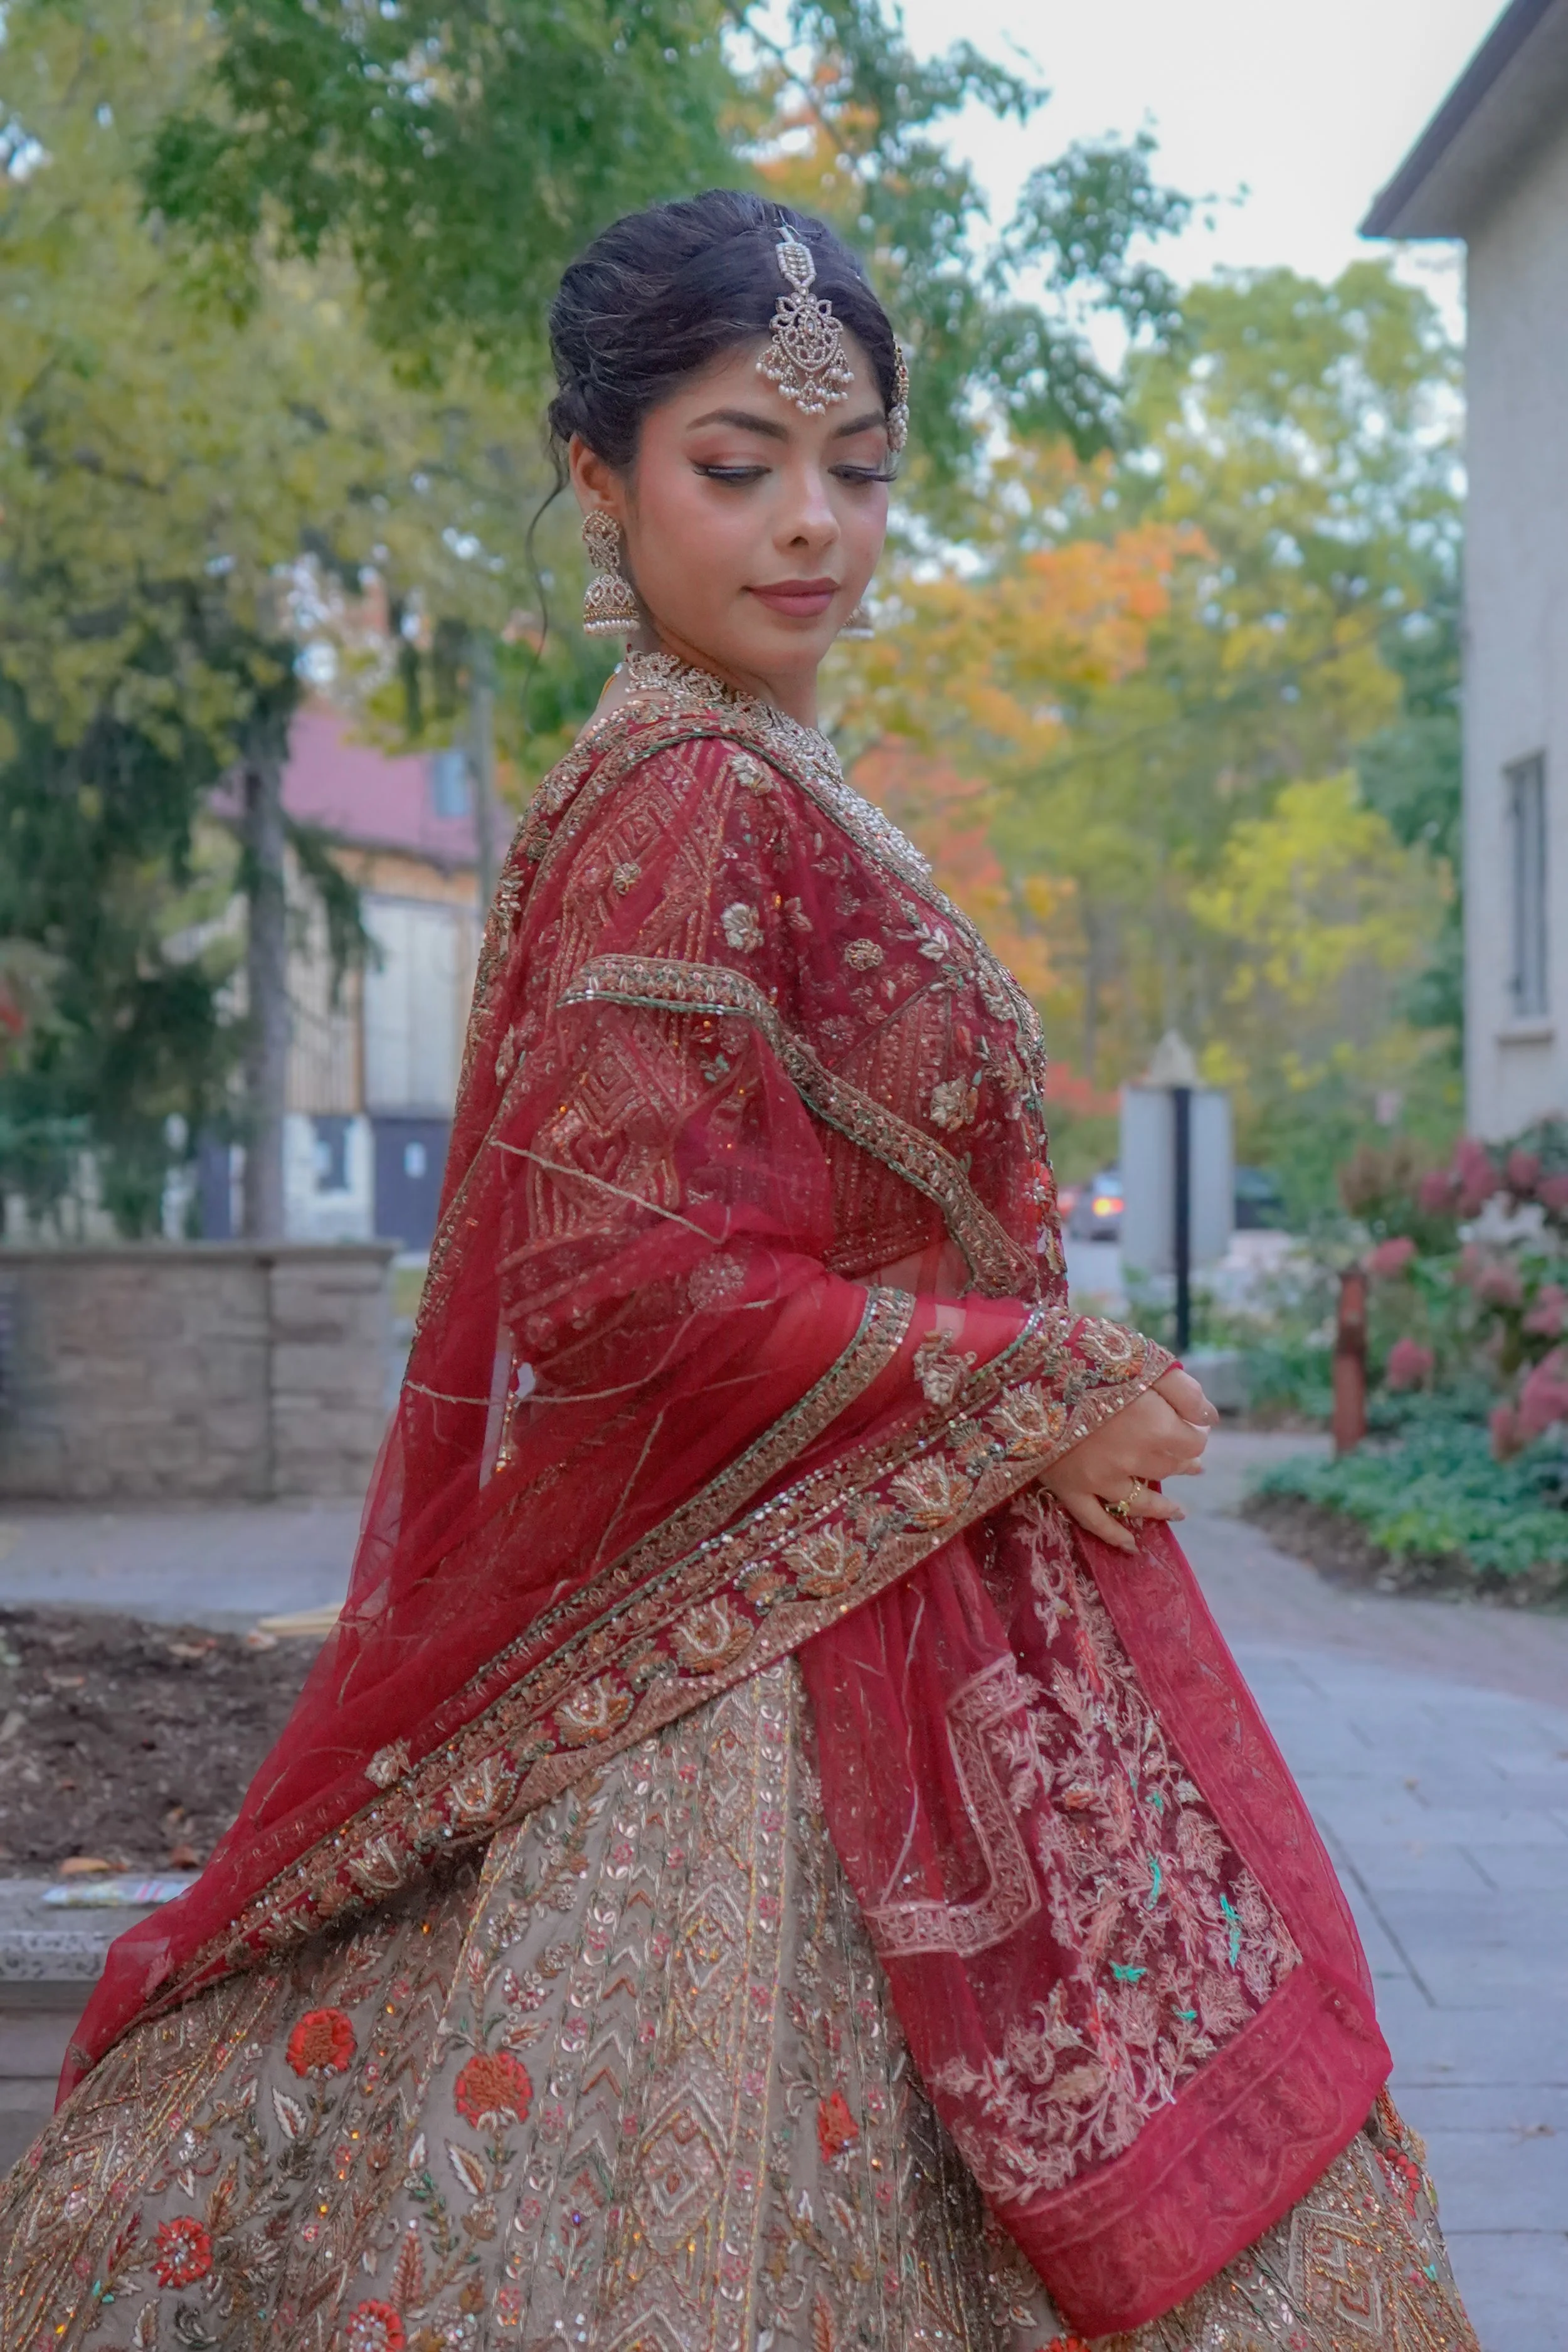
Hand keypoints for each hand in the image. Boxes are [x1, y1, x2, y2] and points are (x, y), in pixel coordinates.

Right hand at [1038, 1367, 1216, 1553]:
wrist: (1022, 1371)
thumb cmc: (1084, 1356)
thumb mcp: (1143, 1359)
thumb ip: (1183, 1390)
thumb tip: (1210, 1419)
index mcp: (1155, 1425)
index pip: (1193, 1442)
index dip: (1197, 1433)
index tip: (1194, 1425)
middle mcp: (1133, 1459)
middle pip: (1170, 1468)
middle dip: (1182, 1463)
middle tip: (1191, 1462)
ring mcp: (1100, 1479)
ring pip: (1141, 1502)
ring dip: (1163, 1507)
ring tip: (1179, 1511)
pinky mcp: (1069, 1488)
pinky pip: (1096, 1521)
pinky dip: (1115, 1535)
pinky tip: (1131, 1546)